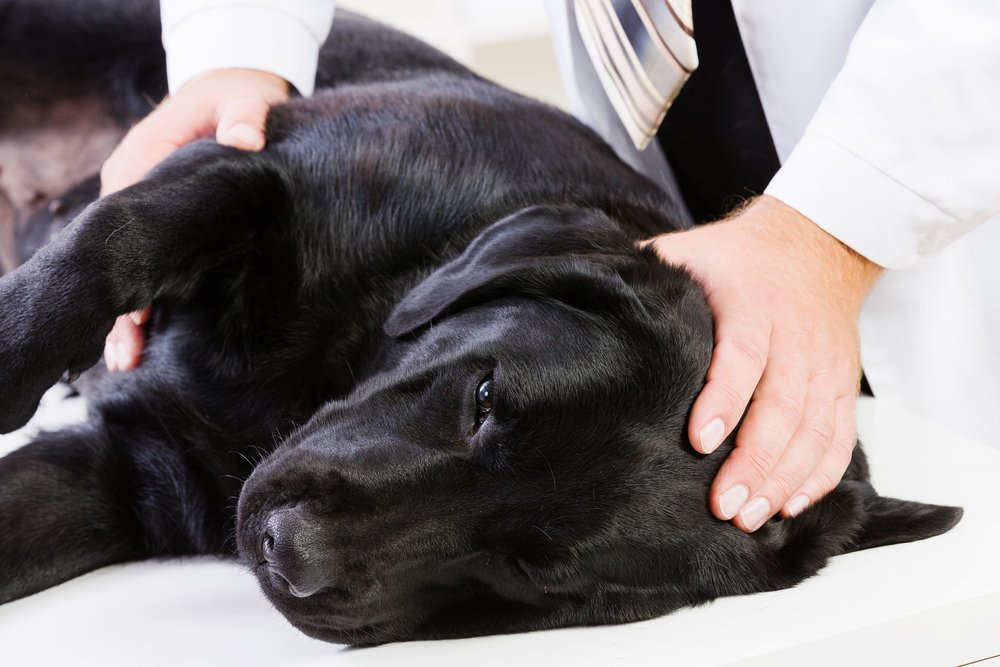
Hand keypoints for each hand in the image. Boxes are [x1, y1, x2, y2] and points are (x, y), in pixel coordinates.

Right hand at [101, 68, 288, 371]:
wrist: (234, 90)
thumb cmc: (237, 97)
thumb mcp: (245, 99)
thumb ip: (245, 116)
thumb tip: (247, 138)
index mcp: (143, 158)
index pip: (124, 221)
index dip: (129, 268)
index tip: (136, 312)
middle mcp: (131, 187)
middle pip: (116, 255)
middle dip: (120, 306)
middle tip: (125, 358)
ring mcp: (141, 208)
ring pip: (127, 266)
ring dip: (126, 313)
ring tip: (126, 364)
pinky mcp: (159, 222)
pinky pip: (146, 263)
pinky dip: (144, 297)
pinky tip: (148, 339)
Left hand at [646, 195, 882, 531]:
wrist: (813, 245)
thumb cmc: (735, 258)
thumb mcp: (686, 252)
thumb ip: (643, 276)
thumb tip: (585, 291)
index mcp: (751, 300)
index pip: (742, 353)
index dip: (724, 398)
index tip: (699, 440)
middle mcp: (794, 334)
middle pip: (783, 404)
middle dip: (755, 460)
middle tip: (725, 504)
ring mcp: (824, 362)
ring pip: (815, 428)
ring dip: (785, 477)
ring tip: (751, 516)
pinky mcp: (842, 384)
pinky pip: (839, 435)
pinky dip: (820, 474)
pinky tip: (790, 504)